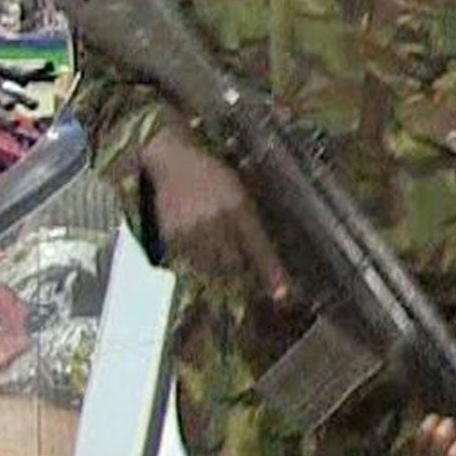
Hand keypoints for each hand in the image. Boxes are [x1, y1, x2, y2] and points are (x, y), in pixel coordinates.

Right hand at [139, 122, 291, 302]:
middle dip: (240, 264)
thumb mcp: (238, 190)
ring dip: (219, 264)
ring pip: (213, 266)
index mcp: (238, 206)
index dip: (271, 272)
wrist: (173, 161)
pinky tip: (198, 239)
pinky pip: (192, 261)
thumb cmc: (213, 175)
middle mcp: (216, 220)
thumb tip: (257, 256)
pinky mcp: (173, 236)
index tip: (282, 295)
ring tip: (216, 244)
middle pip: (235, 264)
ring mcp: (193, 230)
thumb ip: (248, 220)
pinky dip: (199, 258)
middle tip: (235, 252)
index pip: (258, 247)